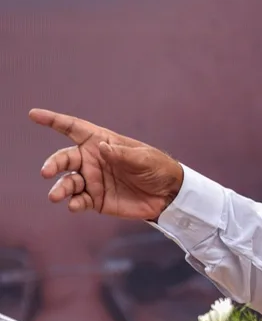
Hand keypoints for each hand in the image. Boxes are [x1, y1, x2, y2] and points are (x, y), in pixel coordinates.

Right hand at [30, 108, 184, 220]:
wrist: (168, 195)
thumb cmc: (157, 168)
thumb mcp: (144, 158)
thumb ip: (122, 154)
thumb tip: (101, 148)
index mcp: (101, 143)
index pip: (73, 128)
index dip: (53, 120)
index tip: (34, 115)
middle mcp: (91, 160)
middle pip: (64, 158)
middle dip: (53, 164)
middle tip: (46, 172)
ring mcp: (92, 180)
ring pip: (67, 182)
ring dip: (60, 188)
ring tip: (56, 196)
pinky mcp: (96, 200)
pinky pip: (79, 200)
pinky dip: (74, 203)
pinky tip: (74, 205)